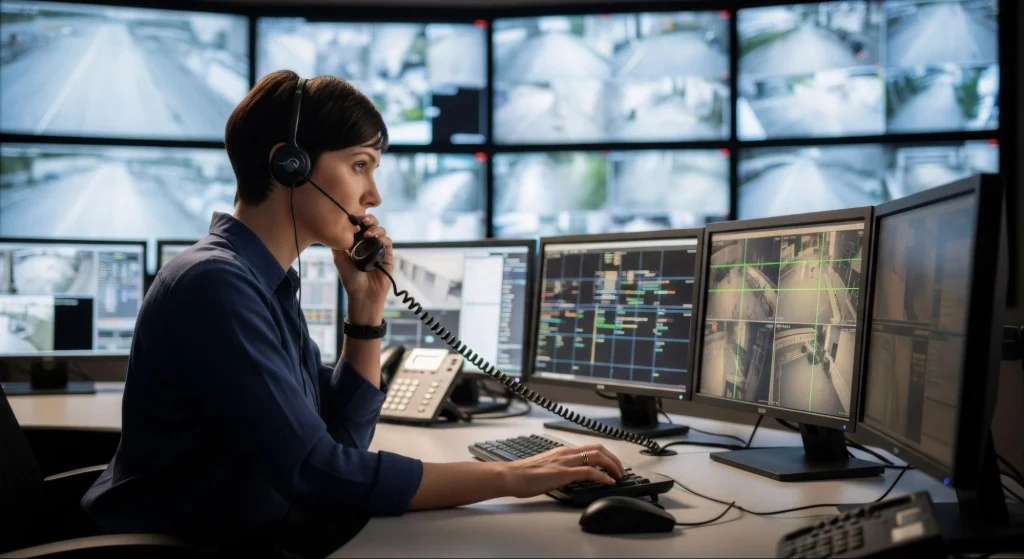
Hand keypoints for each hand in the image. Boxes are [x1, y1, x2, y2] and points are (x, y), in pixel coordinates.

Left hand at [333, 214, 392, 321]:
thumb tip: (333, 228)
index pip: (359, 226)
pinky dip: (383, 238)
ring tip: (368, 234)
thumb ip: (337, 245)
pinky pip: (388, 243)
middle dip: (369, 220)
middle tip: (363, 220)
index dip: (358, 219)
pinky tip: (376, 240)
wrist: (363, 295)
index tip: (353, 216)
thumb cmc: (350, 279)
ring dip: (376, 228)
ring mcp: (379, 249)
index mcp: (357, 244)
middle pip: (372, 225)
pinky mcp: (388, 256)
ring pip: (381, 231)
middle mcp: (369, 245)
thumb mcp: (339, 260)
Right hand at [502, 444, 625, 498]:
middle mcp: (566, 453)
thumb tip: (571, 475)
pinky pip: (589, 471)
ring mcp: (565, 462)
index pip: (591, 447)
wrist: (511, 476)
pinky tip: (608, 482)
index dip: (606, 455)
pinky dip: (602, 476)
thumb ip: (560, 467)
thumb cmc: (524, 474)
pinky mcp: (563, 473)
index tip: (613, 465)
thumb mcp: (547, 467)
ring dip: (612, 466)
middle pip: (598, 449)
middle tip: (621, 471)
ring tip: (618, 476)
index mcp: (562, 451)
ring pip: (597, 457)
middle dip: (614, 459)